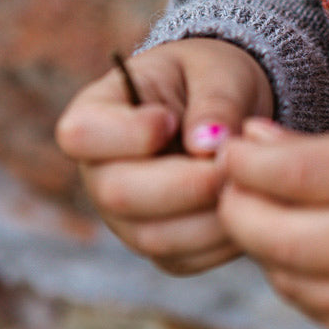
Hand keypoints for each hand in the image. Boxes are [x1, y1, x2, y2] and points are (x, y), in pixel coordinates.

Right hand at [55, 37, 273, 274]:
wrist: (231, 111)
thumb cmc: (213, 78)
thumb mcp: (218, 70)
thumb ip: (214, 100)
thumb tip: (206, 145)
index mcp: (96, 114)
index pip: (81, 134)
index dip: (127, 134)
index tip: (170, 120)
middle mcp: (100, 173)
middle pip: (117, 194)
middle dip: (183, 183)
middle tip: (230, 162)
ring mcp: (125, 217)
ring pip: (153, 237)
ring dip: (209, 214)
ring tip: (246, 179)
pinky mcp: (161, 248)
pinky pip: (186, 258)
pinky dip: (223, 238)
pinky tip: (247, 203)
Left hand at [219, 120, 328, 328]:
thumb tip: (257, 144)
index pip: (305, 172)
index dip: (249, 162)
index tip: (227, 146)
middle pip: (288, 236)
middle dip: (237, 209)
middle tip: (224, 184)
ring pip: (300, 284)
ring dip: (262, 250)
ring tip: (256, 216)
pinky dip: (298, 287)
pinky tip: (296, 258)